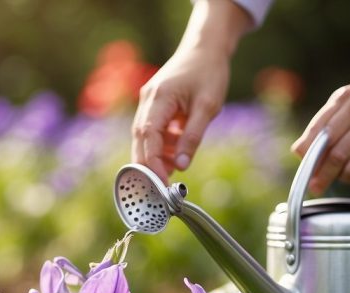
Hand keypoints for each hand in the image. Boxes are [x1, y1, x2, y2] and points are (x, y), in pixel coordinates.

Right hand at [131, 46, 229, 182]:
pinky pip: (152, 130)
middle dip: (148, 165)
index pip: (148, 136)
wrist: (205, 48)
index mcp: (159, 98)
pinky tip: (173, 155)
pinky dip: (160, 145)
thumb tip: (181, 166)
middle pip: (140, 139)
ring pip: (144, 137)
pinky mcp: (154, 104)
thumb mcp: (207, 107)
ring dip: (155, 157)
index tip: (162, 183)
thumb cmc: (209, 74)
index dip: (152, 162)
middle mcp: (147, 100)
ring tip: (172, 172)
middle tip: (160, 188)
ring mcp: (148, 101)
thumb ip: (192, 137)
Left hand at [291, 62, 349, 194]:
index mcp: (349, 100)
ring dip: (344, 178)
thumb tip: (298, 150)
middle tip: (316, 186)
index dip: (310, 157)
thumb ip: (323, 121)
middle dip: (322, 175)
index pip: (321, 134)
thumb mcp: (349, 97)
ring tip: (342, 176)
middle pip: (337, 154)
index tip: (305, 172)